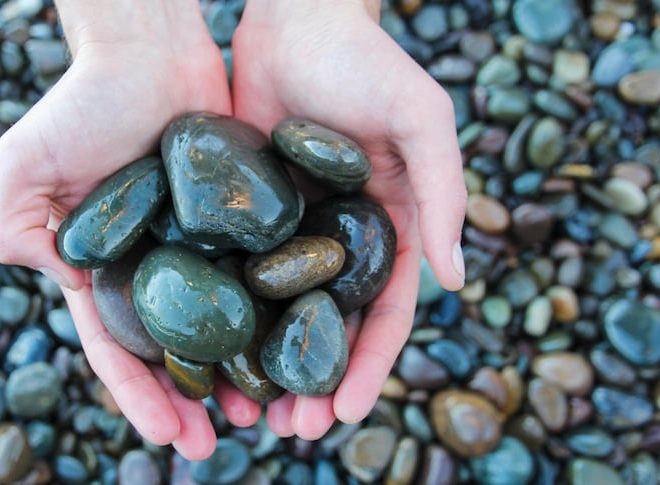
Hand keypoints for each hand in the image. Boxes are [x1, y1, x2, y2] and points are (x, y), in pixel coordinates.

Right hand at [0, 0, 259, 459]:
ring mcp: (201, 247)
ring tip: (267, 413)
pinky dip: (276, 313)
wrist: (150, 49)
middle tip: (219, 443)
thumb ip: (19, 230)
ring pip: (225, 322)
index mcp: (105, 267)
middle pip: (177, 349)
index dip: (140, 395)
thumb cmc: (84, 101)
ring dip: (240, 372)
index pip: (119, 346)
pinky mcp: (242, 221)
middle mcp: (155, 266)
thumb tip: (70, 287)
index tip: (168, 436)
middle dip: (192, 400)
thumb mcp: (24, 166)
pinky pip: (262, 273)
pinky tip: (297, 347)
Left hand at [232, 0, 466, 438]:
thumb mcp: (422, 119)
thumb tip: (457, 281)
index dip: (368, 367)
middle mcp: (336, 240)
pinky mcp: (240, 214)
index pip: (383, 313)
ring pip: (274, 313)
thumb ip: (443, 194)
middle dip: (311, 383)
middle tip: (288, 431)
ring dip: (263, 366)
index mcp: (385, 229)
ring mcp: (286, 231)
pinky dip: (222, 317)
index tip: (343, 414)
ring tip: (242, 414)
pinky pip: (231, 273)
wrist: (292, 17)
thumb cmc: (365, 61)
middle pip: (325, 327)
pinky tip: (202, 353)